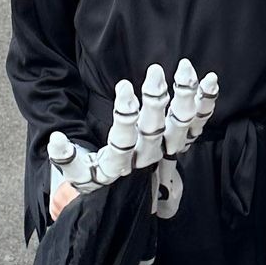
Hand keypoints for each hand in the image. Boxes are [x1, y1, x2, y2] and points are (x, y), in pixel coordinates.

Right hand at [47, 60, 218, 221]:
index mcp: (122, 160)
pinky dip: (206, 104)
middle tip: (155, 70)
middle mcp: (148, 154)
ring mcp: (168, 148)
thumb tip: (55, 139)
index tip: (124, 85)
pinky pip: (198, 123)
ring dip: (185, 97)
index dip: (126, 112)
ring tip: (185, 69)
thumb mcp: (78, 174)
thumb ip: (66, 158)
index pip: (125, 136)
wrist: (127, 195)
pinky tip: (211, 81)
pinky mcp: (181, 141)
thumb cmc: (99, 177)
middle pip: (156, 127)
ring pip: (181, 124)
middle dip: (157, 99)